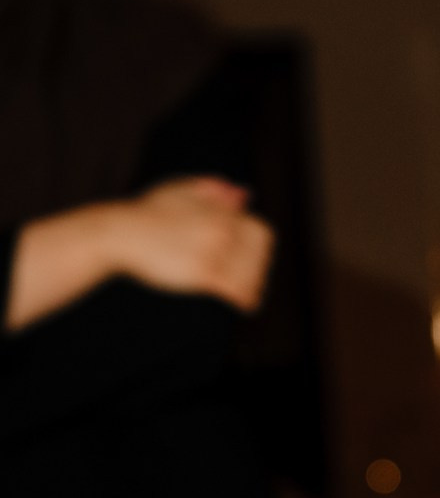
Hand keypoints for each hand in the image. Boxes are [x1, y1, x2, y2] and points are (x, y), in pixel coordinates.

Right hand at [108, 178, 274, 310]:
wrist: (119, 233)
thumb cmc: (146, 213)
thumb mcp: (180, 190)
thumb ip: (214, 190)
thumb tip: (244, 195)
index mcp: (219, 211)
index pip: (262, 232)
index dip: (262, 249)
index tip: (257, 260)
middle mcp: (220, 229)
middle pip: (260, 255)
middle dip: (259, 270)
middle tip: (255, 283)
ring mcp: (212, 251)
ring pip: (250, 275)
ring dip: (253, 287)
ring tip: (250, 298)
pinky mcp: (201, 274)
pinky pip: (236, 290)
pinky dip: (245, 299)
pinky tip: (245, 306)